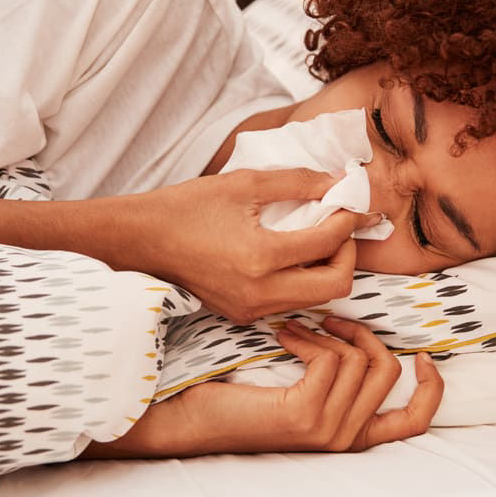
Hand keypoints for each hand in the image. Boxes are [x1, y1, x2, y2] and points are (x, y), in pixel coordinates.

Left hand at [79, 317, 443, 457]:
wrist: (193, 418)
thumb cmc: (241, 397)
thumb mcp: (304, 387)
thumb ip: (339, 374)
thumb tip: (366, 328)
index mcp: (353, 434)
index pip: (416, 421)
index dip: (430, 386)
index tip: (420, 354)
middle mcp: (346, 438)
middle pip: (386, 370)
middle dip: (363, 332)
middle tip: (332, 319)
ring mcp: (327, 429)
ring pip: (357, 359)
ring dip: (326, 332)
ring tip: (296, 326)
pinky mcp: (306, 414)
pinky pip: (330, 360)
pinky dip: (308, 338)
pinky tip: (283, 334)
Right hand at [132, 168, 380, 323]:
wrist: (142, 239)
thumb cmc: (188, 206)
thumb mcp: (245, 183)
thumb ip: (298, 181)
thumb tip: (338, 181)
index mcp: (261, 257)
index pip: (328, 242)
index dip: (349, 219)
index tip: (353, 204)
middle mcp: (259, 292)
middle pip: (336, 287)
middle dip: (347, 255)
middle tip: (340, 229)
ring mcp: (250, 309)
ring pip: (315, 300)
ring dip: (327, 270)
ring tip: (318, 239)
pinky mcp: (242, 315)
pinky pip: (289, 303)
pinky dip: (302, 281)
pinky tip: (292, 256)